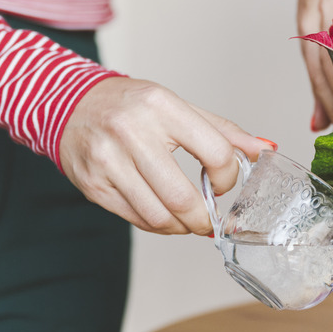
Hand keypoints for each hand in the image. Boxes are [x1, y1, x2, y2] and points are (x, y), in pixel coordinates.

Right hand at [59, 77, 274, 234]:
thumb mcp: (178, 107)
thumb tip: (264, 150)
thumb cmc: (131, 105)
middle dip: (204, 219)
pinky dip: (158, 225)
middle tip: (210, 220)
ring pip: (158, 216)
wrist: (68, 104)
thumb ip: (223, 131)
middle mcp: (132, 132)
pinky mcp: (93, 185)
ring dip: (182, 228)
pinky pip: (136, 219)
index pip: (215, 153)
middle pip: (183, 197)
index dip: (227, 177)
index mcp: (162, 107)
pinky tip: (165, 216)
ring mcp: (108, 161)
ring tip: (188, 221)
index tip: (222, 181)